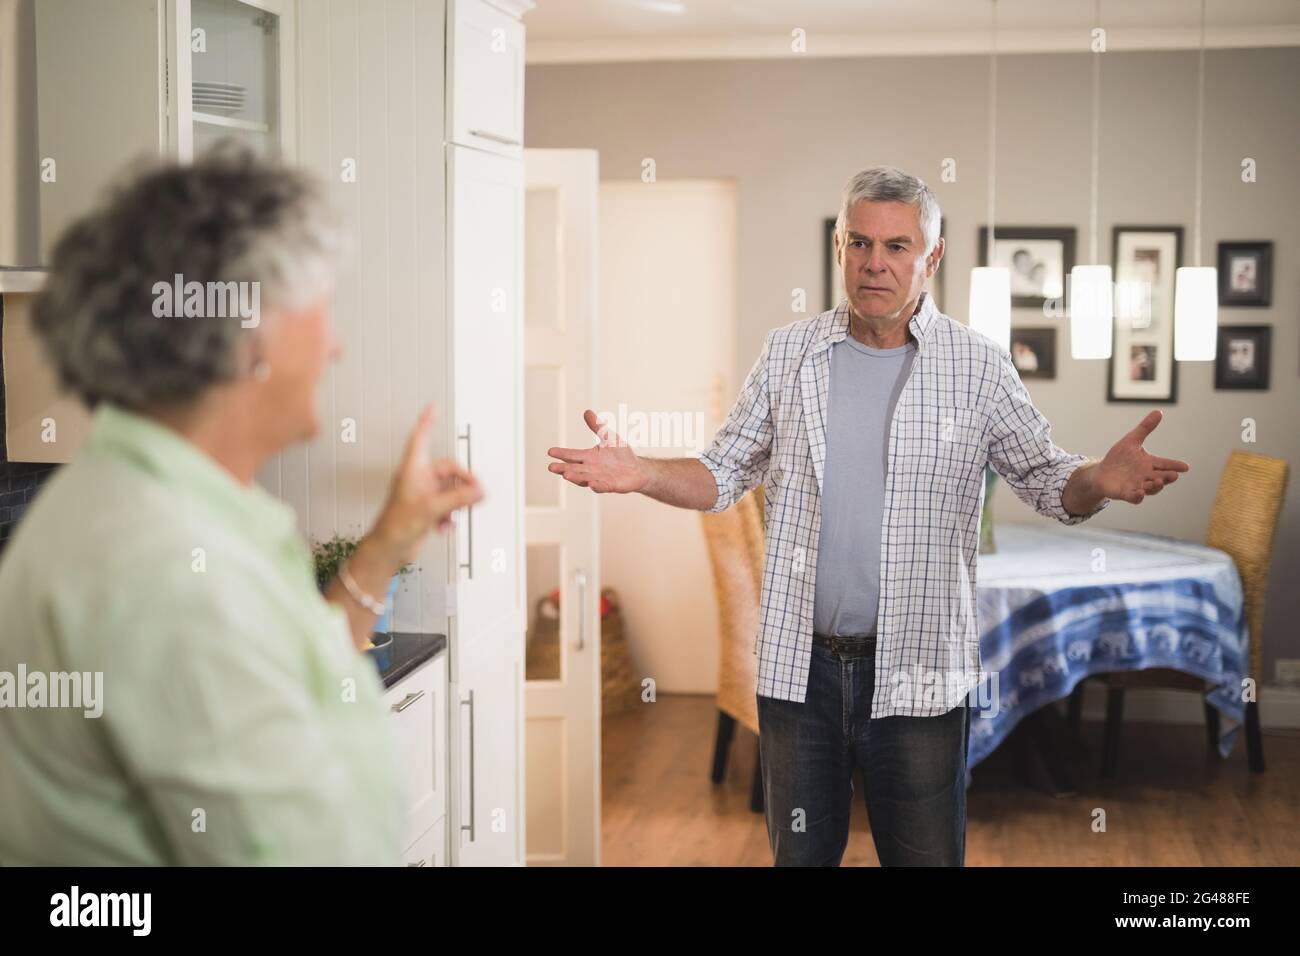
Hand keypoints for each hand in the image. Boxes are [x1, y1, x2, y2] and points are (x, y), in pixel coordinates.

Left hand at [372, 404, 483, 565]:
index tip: (432, 408)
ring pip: (450, 490)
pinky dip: (450, 515)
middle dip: (463, 483)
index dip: (427, 422)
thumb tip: (478, 491)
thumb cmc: (396, 525)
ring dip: (456, 503)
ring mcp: (423, 494)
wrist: (389, 549)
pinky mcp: (427, 509)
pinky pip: (447, 505)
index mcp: (413, 470)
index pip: (420, 439)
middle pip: (448, 471)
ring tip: (458, 513)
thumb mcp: (433, 508)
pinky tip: (445, 525)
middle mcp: (418, 479)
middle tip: (476, 493)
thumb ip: (459, 498)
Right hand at [547, 409, 646, 493]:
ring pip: (585, 479)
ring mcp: (600, 478)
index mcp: (588, 457)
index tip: (550, 451)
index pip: (572, 455)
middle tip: (551, 467)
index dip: (561, 454)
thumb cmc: (620, 454)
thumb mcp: (608, 437)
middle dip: (563, 468)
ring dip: (576, 477)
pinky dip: (597, 486)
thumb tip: (586, 411)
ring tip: (566, 475)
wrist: (636, 469)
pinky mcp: (611, 486)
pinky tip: (592, 484)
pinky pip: (603, 486)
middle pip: (574, 469)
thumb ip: (597, 426)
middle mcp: (591, 469)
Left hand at [1095, 410, 1189, 504]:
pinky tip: (1139, 492)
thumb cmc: (1119, 457)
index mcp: (1150, 463)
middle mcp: (1146, 476)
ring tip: (1159, 482)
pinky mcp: (1126, 494)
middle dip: (1168, 477)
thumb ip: (1145, 428)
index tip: (1186, 467)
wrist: (1102, 473)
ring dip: (1155, 486)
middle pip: (1161, 478)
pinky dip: (1137, 496)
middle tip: (1174, 475)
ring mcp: (1137, 486)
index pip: (1165, 464)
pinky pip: (1134, 497)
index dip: (1175, 465)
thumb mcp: (1131, 440)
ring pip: (1150, 489)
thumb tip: (1158, 412)